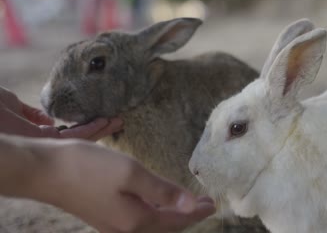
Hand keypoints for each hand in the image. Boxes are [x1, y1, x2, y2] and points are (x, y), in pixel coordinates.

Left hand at [0, 86, 121, 139]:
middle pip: (78, 140)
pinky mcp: (47, 143)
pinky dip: (91, 130)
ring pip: (80, 141)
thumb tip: (48, 118)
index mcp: (34, 136)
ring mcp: (46, 145)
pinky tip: (104, 122)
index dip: (85, 128)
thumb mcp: (11, 105)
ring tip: (118, 121)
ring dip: (101, 131)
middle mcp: (43, 143)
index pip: (66, 134)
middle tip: (118, 122)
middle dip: (99, 131)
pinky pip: (75, 137)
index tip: (100, 120)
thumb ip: (30, 113)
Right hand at [30, 140, 215, 232]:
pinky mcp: (104, 216)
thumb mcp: (131, 174)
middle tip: (204, 203)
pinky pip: (139, 219)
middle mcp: (126, 229)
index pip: (176, 220)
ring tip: (186, 202)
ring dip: (171, 215)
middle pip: (165, 226)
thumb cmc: (88, 168)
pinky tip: (158, 201)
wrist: (45, 171)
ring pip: (152, 224)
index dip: (196, 212)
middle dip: (186, 215)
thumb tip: (191, 205)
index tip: (212, 204)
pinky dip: (155, 212)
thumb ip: (163, 191)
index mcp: (136, 220)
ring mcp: (113, 224)